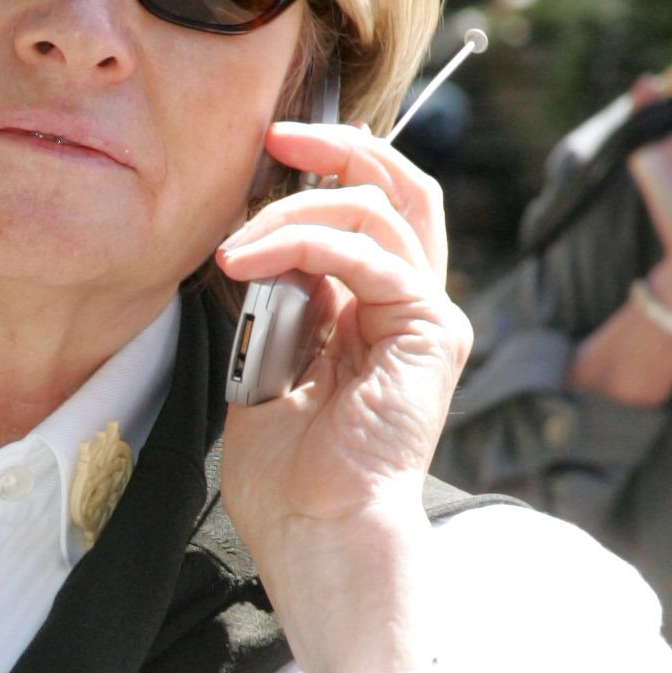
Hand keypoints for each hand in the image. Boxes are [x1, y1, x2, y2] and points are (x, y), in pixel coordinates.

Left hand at [215, 116, 472, 672]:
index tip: (263, 154)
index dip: (321, 169)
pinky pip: (370, 255)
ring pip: (382, 207)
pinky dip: (305, 243)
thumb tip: (254, 246)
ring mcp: (429, 317)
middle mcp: (412, 307)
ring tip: (237, 243)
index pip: (367, 209)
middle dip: (337, 146)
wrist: (318, 536)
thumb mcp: (265, 369)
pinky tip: (251, 261)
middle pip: (400, 185)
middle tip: (273, 136)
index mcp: (375, 314)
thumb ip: (274, 304)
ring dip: (300, 205)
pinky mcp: (433, 332)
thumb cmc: (288, 480)